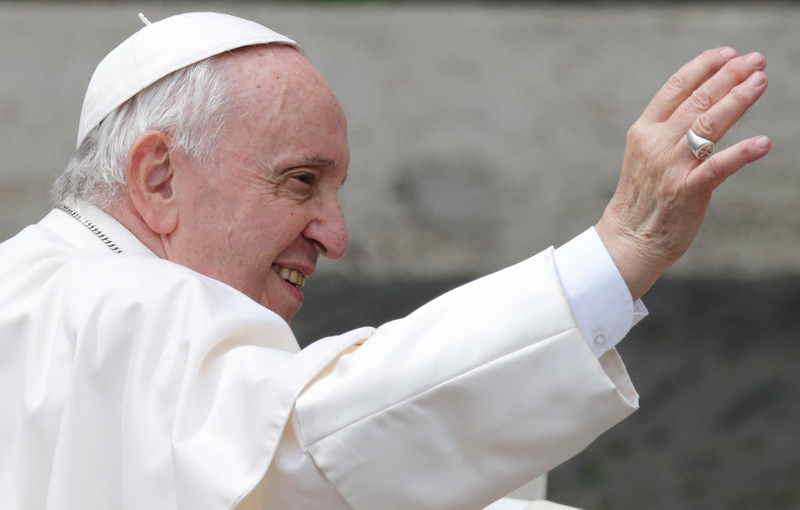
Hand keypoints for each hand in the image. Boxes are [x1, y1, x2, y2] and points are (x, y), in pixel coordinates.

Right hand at [595, 47, 770, 300]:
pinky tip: (763, 143)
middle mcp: (655, 143)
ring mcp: (670, 167)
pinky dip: (741, 153)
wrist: (628, 239)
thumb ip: (668, 132)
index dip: (703, 67)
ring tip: (760, 82)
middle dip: (729, 76)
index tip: (728, 53)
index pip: (674, 87)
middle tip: (755, 61)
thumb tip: (701, 106)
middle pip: (696, 100)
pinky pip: (718, 167)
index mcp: (643, 131)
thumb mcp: (646, 156)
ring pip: (708, 124)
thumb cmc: (642, 199)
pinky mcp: (686, 191)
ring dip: (737, 100)